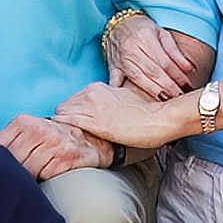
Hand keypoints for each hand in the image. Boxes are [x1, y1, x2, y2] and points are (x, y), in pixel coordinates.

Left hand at [0, 114, 113, 181]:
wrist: (90, 139)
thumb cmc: (55, 139)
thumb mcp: (29, 133)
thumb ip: (8, 143)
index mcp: (24, 122)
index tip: (1, 169)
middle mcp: (39, 130)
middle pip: (12, 161)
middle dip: (12, 172)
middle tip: (15, 177)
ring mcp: (54, 144)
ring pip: (28, 170)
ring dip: (28, 178)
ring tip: (34, 175)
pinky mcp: (68, 158)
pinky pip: (46, 176)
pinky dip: (46, 179)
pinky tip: (49, 174)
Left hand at [56, 81, 179, 149]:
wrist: (161, 119)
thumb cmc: (149, 113)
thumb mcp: (126, 100)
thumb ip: (112, 102)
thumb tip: (106, 109)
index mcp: (100, 89)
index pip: (75, 98)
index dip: (72, 110)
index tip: (74, 119)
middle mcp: (94, 94)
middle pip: (66, 104)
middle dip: (65, 116)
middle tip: (66, 128)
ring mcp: (94, 108)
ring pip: (63, 111)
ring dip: (62, 121)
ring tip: (62, 134)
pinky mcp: (96, 123)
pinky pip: (69, 120)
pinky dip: (63, 125)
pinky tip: (61, 131)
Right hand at [106, 13, 198, 100]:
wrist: (119, 24)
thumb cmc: (143, 29)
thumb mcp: (162, 33)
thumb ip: (175, 51)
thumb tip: (190, 68)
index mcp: (145, 38)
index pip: (164, 60)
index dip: (176, 74)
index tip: (186, 85)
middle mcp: (131, 48)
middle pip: (152, 70)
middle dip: (167, 85)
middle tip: (178, 96)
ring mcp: (120, 59)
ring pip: (137, 77)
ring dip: (152, 90)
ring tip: (165, 99)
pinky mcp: (113, 67)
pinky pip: (115, 80)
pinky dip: (120, 90)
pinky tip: (129, 102)